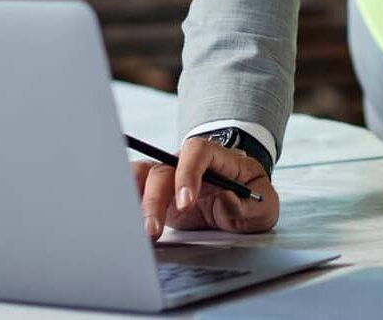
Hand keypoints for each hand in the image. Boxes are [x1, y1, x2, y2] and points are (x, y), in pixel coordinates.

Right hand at [132, 136, 278, 241]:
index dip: (188, 173)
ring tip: (130, 231)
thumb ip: (249, 207)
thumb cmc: (252, 199)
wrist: (242, 202)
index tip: (185, 202)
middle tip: (152, 231)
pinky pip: (133, 192)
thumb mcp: (263, 207)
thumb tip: (226, 201)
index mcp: (218, 158)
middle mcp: (188, 164)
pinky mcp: (156, 196)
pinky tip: (119, 225)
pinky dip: (124, 205)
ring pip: (141, 177)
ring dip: (133, 202)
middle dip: (154, 199)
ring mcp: (170, 178)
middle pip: (163, 169)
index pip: (197, 151)